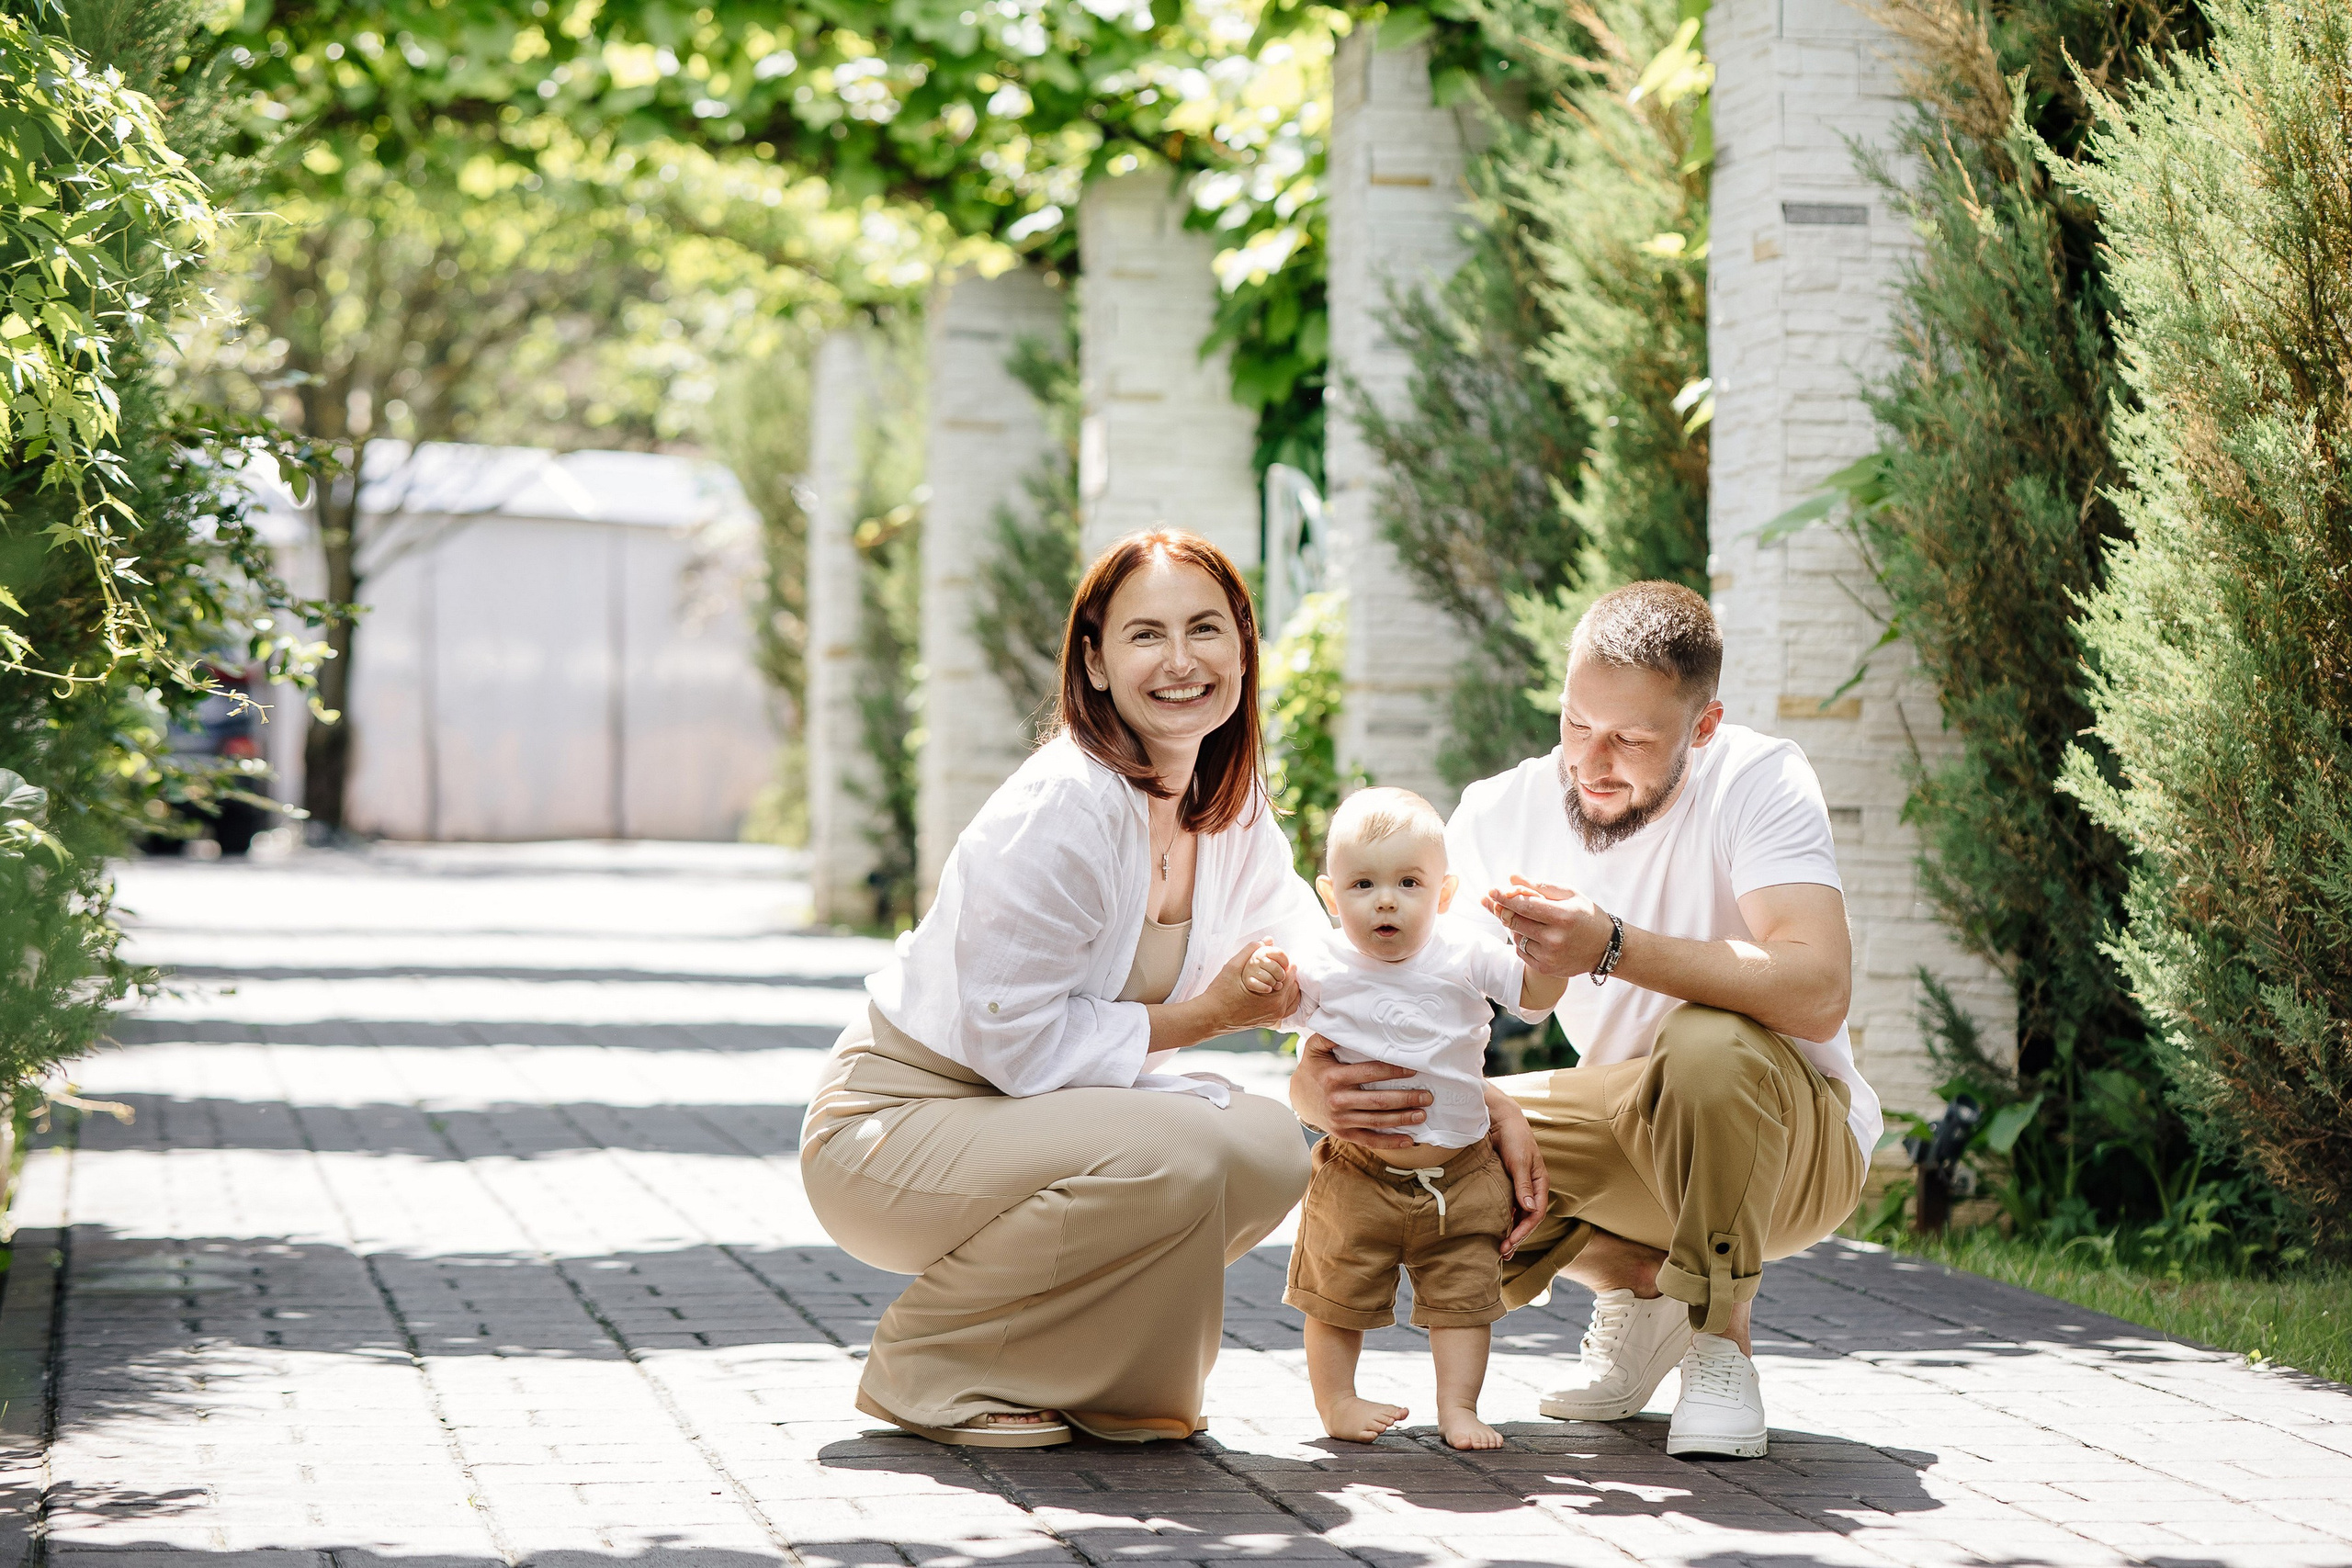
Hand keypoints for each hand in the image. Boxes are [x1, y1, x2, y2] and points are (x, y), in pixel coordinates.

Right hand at [1203, 940, 1298, 1033]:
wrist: (1210, 1017)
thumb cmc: (1220, 993)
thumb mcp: (1232, 967)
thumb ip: (1250, 951)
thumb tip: (1267, 939)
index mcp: (1273, 998)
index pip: (1290, 976)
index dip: (1287, 965)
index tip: (1282, 959)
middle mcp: (1277, 1011)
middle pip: (1294, 989)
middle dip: (1290, 976)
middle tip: (1282, 966)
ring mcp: (1273, 1019)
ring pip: (1293, 1001)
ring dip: (1290, 988)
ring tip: (1281, 977)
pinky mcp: (1268, 1023)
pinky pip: (1286, 1011)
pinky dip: (1287, 1000)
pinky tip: (1279, 991)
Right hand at [1288, 1032, 1429, 1149]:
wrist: (1297, 1099)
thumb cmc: (1313, 1069)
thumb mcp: (1315, 1048)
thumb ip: (1330, 1035)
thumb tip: (1347, 1021)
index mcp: (1334, 1077)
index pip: (1369, 1073)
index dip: (1392, 1071)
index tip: (1413, 1070)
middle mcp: (1338, 1100)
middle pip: (1377, 1101)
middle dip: (1405, 1098)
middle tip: (1427, 1096)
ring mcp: (1340, 1120)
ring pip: (1377, 1121)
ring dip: (1402, 1119)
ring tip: (1422, 1114)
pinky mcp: (1343, 1133)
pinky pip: (1369, 1140)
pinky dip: (1390, 1142)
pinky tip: (1409, 1140)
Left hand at [1484, 874, 1612, 978]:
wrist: (1606, 948)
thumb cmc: (1586, 915)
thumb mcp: (1569, 895)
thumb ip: (1539, 886)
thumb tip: (1511, 878)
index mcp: (1563, 917)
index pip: (1525, 906)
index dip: (1505, 898)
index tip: (1491, 890)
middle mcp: (1555, 939)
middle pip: (1516, 922)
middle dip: (1504, 910)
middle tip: (1498, 901)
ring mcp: (1550, 957)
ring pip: (1516, 937)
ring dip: (1515, 926)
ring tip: (1529, 919)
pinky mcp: (1546, 969)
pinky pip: (1521, 952)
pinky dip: (1522, 941)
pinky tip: (1534, 934)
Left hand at [1485, 1088, 1550, 1257]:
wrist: (1499, 1119)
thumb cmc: (1514, 1137)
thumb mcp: (1520, 1160)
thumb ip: (1524, 1185)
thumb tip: (1530, 1210)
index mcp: (1540, 1183)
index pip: (1536, 1214)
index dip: (1524, 1231)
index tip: (1510, 1243)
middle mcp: (1532, 1188)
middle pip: (1528, 1219)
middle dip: (1517, 1238)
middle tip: (1503, 1254)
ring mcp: (1519, 1187)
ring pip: (1517, 1215)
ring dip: (1511, 1232)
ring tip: (1500, 1249)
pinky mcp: (1506, 1184)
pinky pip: (1507, 1207)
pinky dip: (1503, 1220)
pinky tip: (1495, 1230)